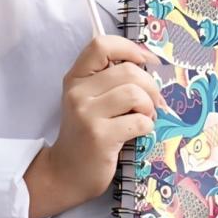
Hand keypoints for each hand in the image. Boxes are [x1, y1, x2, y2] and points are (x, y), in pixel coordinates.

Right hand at [29, 34, 167, 216]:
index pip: (101, 45)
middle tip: (150, 104)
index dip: (129, 49)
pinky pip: (139, 121)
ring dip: (149, 107)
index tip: (144, 62)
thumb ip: (111, 80)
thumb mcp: (89, 100)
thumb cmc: (86, 134)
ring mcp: (87, 114)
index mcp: (76, 78)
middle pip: (129, 71)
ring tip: (143, 118)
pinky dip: (146, 127)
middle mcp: (78, 92)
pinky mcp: (100, 137)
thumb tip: (151, 64)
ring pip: (135, 94)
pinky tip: (137, 133)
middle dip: (151, 87)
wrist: (66, 173)